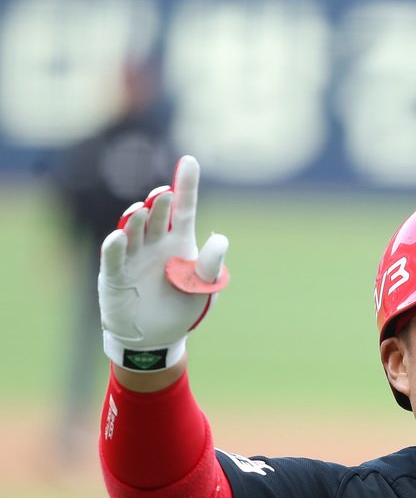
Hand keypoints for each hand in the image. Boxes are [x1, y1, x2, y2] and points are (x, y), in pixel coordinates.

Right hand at [99, 155, 228, 371]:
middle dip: (159, 204)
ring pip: (133, 231)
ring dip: (136, 220)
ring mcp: (133, 256)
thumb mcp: (204, 288)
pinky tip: (119, 235)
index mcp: (180, 242)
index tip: (190, 160)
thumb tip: (220, 237)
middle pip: (157, 216)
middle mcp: (155, 243)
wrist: (157, 337)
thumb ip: (210, 265)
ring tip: (141, 210)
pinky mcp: (115, 275)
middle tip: (163, 194)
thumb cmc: (182, 307)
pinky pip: (113, 257)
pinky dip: (115, 246)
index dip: (186, 185)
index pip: (184, 209)